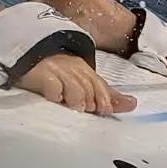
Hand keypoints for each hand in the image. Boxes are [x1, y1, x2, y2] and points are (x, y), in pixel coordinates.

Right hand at [16, 52, 135, 114]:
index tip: (104, 110)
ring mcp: (57, 71)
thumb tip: (133, 104)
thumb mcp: (86, 83)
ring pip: (72, 86)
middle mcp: (73, 69)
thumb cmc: (62, 76)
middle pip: (87, 86)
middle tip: (90, 110)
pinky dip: (55, 93)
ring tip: (75, 107)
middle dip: (91, 99)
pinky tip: (55, 99)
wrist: (33, 58)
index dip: (103, 98)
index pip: (99, 85)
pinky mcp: (41, 75)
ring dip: (76, 98)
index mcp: (86, 71)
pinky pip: (51, 84)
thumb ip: (108, 96)